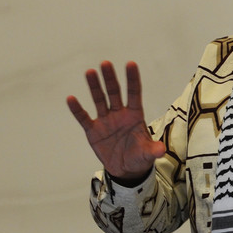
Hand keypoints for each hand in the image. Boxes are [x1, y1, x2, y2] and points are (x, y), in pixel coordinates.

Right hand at [67, 61, 165, 179]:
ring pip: (99, 100)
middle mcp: (119, 114)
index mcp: (135, 115)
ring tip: (90, 72)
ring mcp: (105, 121)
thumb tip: (161, 150)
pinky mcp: (93, 131)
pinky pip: (84, 118)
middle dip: (110, 78)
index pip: (134, 93)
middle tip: (106, 63)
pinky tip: (71, 98)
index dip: (132, 79)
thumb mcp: (147, 154)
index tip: (130, 64)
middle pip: (114, 92)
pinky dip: (77, 110)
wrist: (125, 169)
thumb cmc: (139, 156)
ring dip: (94, 87)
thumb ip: (153, 150)